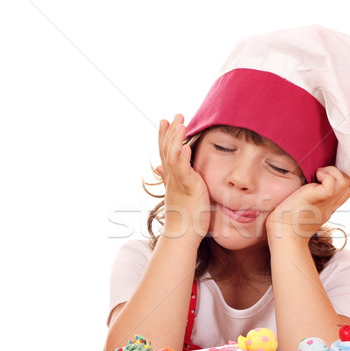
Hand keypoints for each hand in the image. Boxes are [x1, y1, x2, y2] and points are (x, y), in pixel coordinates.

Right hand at [156, 114, 209, 239]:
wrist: (182, 236)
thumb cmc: (184, 218)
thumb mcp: (179, 194)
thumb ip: (173, 179)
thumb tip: (161, 170)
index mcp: (172, 178)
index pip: (166, 153)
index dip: (165, 136)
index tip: (165, 120)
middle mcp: (172, 178)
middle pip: (167, 150)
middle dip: (170, 132)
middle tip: (174, 115)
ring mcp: (179, 183)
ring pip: (173, 157)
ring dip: (176, 139)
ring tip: (180, 123)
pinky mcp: (188, 189)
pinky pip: (184, 172)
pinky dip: (183, 159)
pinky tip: (185, 147)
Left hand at [266, 166, 349, 240]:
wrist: (283, 234)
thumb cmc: (288, 222)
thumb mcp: (306, 210)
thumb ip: (312, 201)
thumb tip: (308, 190)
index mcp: (328, 207)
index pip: (346, 191)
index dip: (339, 180)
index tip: (322, 178)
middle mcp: (330, 204)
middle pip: (348, 185)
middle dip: (337, 174)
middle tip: (320, 175)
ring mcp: (325, 201)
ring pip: (345, 182)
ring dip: (333, 172)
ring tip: (319, 175)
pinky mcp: (316, 197)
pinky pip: (331, 184)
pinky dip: (326, 175)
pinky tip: (316, 176)